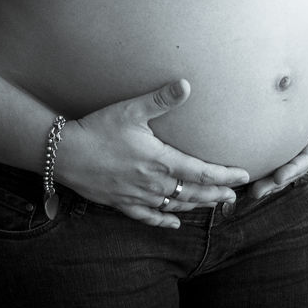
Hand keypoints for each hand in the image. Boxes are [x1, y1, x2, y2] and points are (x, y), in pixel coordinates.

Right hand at [57, 79, 250, 227]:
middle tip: (235, 196)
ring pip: (175, 205)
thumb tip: (186, 85)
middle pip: (193, 193)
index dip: (224, 175)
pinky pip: (148, 217)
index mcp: (160, 161)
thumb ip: (160, 99)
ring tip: (214, 205)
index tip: (243, 176)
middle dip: (216, 194)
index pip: (201, 172)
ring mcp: (137, 197)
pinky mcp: (122, 203)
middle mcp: (153, 183)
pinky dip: (165, 220)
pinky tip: (175, 222)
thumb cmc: (99, 129)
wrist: (65, 154)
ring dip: (197, 206)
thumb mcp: (131, 110)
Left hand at [250, 41, 307, 199]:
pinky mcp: (283, 119)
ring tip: (246, 188)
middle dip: (277, 178)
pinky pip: (272, 138)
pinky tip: (241, 160)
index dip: (296, 166)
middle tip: (256, 193)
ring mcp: (298, 125)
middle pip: (294, 159)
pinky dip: (261, 151)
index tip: (279, 178)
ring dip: (267, 171)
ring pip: (282, 153)